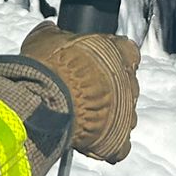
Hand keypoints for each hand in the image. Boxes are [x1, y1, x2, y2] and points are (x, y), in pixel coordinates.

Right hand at [18, 22, 141, 161]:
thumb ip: (55, 34)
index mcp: (119, 51)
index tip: (94, 60)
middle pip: (126, 84)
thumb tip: (50, 29)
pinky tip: (90, 141)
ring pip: (125, 115)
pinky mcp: (118, 141)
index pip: (126, 50)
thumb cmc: (51, 65)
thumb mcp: (46, 38)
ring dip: (109, 116)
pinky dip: (108, 146)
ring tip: (82, 116)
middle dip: (108, 88)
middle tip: (83, 91)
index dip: (111, 55)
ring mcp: (127, 112)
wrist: (50, 99)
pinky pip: (119, 146)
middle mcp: (129, 81)